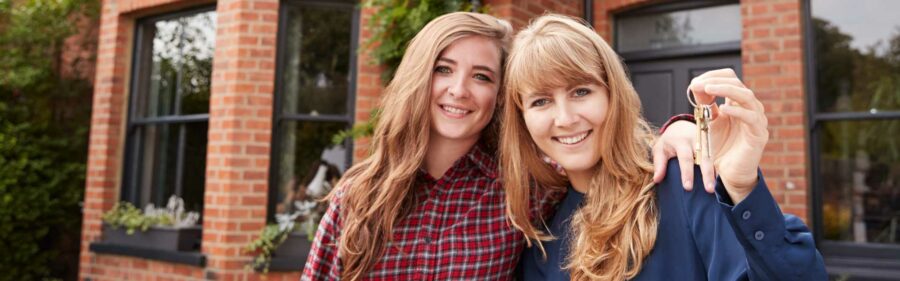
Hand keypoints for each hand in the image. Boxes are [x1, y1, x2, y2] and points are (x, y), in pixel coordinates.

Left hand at [652, 121, 719, 192]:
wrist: (681, 125)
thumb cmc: (669, 141)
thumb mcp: (659, 148)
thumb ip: (659, 163)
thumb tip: (656, 180)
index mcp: (682, 141)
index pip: (685, 158)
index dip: (687, 173)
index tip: (688, 187)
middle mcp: (696, 141)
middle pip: (703, 158)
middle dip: (706, 175)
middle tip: (708, 190)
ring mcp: (707, 143)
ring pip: (712, 159)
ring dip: (714, 174)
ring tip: (714, 189)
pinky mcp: (712, 147)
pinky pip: (717, 159)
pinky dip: (718, 170)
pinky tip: (720, 183)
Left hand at [689, 68, 768, 203]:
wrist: (729, 172)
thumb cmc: (720, 147)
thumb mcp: (709, 122)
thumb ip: (705, 105)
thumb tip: (695, 85)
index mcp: (738, 103)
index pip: (730, 78)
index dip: (713, 76)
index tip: (694, 83)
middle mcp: (750, 108)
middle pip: (738, 83)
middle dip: (716, 81)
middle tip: (697, 85)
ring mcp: (757, 120)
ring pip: (747, 96)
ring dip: (726, 90)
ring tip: (708, 89)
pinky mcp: (759, 134)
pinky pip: (751, 118)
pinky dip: (737, 111)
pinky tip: (723, 109)